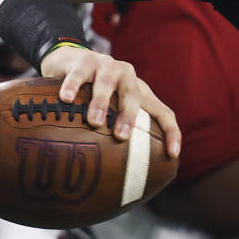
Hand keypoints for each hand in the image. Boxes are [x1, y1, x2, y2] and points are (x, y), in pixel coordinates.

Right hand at [40, 46, 180, 157]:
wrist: (69, 59)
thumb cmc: (93, 92)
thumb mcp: (110, 108)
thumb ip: (115, 131)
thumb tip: (117, 178)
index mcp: (140, 91)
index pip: (163, 111)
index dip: (171, 132)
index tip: (172, 155)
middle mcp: (127, 76)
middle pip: (134, 96)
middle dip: (129, 116)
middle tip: (121, 136)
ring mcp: (106, 65)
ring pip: (106, 83)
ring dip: (101, 102)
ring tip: (94, 122)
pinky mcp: (84, 59)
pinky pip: (78, 74)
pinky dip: (73, 86)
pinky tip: (66, 98)